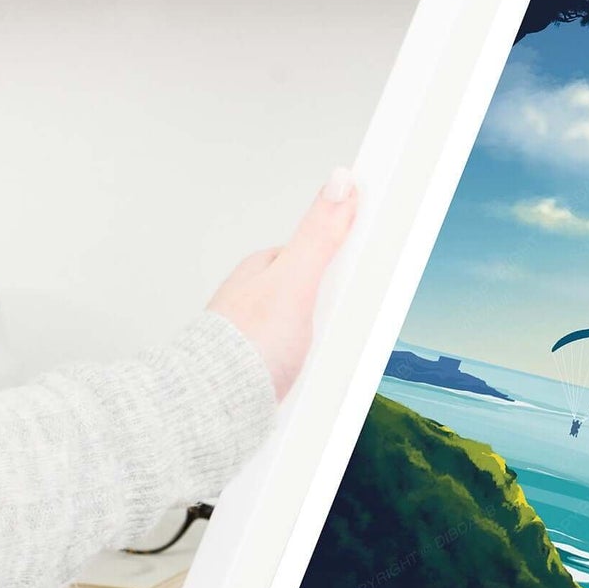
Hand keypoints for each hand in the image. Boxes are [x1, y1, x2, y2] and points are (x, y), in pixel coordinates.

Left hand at [208, 168, 357, 400]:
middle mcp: (258, 298)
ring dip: (326, 344)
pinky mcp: (264, 367)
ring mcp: (261, 333)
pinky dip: (312, 367)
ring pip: (312, 330)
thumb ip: (319, 235)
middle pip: (320, 293)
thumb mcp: (294, 281)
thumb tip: (340, 181)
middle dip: (339, 309)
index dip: (349, 259)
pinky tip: (317, 375)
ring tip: (331, 356)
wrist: (215, 406)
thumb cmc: (245, 347)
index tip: (373, 265)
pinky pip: (301, 360)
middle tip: (347, 324)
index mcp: (263, 269)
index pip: (320, 251)